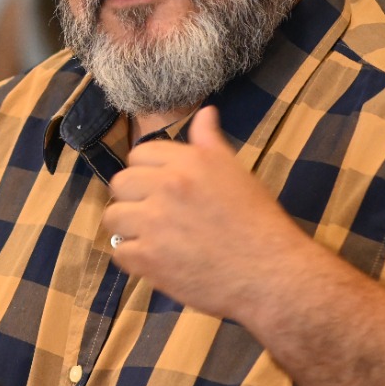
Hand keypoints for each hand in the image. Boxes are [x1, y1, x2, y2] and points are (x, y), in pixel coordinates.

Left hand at [104, 106, 311, 322]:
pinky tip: (156, 261)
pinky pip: (119, 253)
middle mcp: (167, 186)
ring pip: (113, 217)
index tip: (160, 188)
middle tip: (154, 214)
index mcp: (188, 162)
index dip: (147, 171)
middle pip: (120, 183)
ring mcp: (154, 223)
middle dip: (133, 198)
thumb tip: (205, 111)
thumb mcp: (236, 171)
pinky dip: (134, 259)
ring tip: (152, 238)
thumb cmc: (257, 221)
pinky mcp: (148, 258)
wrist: (271, 274)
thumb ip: (210, 142)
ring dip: (129, 228)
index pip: (139, 154)